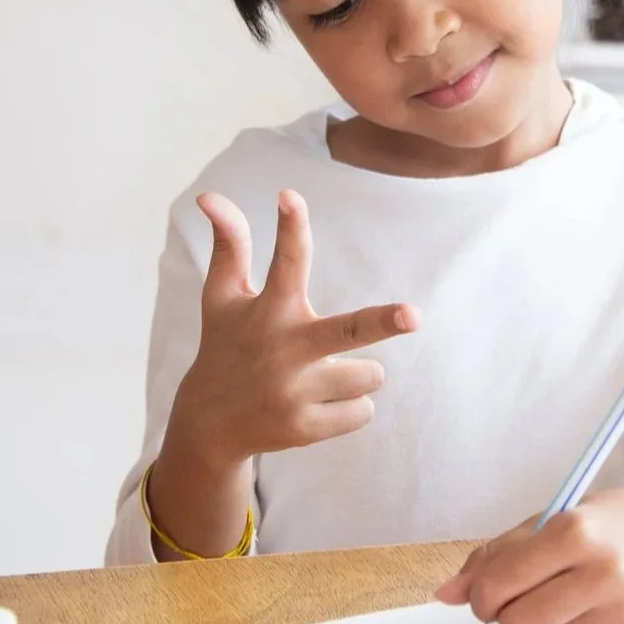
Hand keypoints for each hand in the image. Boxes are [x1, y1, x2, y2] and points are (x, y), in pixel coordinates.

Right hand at [175, 189, 419, 467]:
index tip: (288, 196)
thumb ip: (229, 244)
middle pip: (347, 331)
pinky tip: (315, 403)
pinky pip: (363, 410)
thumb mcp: (223, 295)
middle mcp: (283, 351)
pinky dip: (351, 405)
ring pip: (370, 373)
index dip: (290, 227)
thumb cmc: (226, 342)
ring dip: (357, 370)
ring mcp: (294, 393)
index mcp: (268, 310)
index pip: (285, 261)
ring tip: (319, 373)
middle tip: (415, 315)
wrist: (207, 425)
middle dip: (383, 321)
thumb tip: (207, 194)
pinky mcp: (306, 429)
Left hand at [434, 486, 623, 623]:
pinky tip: (597, 607)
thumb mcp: (559, 516)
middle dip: (508, 612)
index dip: (481, 593)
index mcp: (576, 531)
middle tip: (522, 594)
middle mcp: (602, 573)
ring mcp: (622, 614)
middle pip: (517, 623)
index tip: (483, 592)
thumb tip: (446, 593)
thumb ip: (500, 552)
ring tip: (571, 590)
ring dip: (545, 621)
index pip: (501, 583)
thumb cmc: (621, 520)